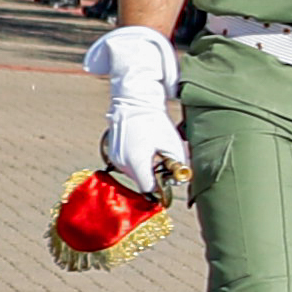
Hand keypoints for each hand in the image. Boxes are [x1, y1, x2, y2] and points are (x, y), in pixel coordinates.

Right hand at [83, 24, 188, 187]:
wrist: (133, 102)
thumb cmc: (155, 121)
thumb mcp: (172, 143)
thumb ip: (178, 164)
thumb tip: (180, 179)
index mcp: (136, 161)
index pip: (149, 189)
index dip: (161, 188)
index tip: (170, 182)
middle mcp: (122, 162)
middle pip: (142, 182)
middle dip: (155, 177)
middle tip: (165, 163)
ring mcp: (115, 158)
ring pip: (134, 175)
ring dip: (146, 169)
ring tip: (155, 152)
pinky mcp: (112, 153)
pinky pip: (127, 166)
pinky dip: (138, 163)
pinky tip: (145, 149)